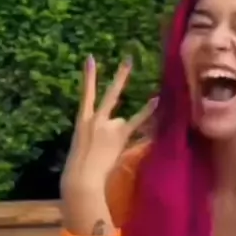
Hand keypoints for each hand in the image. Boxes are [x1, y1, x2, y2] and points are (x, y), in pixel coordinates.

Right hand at [60, 55, 156, 195]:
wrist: (81, 177)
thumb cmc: (79, 164)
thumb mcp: (82, 142)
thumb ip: (95, 130)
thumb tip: (116, 124)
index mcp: (82, 120)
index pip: (85, 93)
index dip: (88, 76)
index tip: (91, 58)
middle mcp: (95, 119)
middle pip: (111, 94)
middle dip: (121, 77)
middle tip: (129, 59)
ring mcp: (108, 126)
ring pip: (122, 121)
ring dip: (119, 133)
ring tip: (107, 149)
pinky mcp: (119, 135)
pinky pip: (136, 122)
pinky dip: (146, 113)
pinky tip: (156, 101)